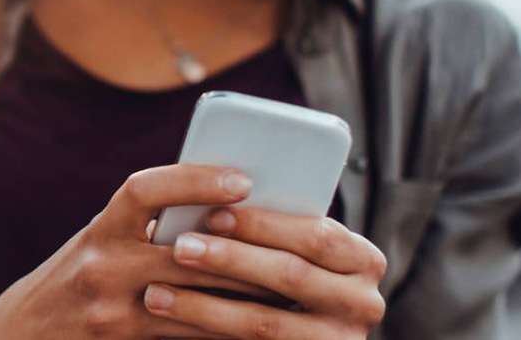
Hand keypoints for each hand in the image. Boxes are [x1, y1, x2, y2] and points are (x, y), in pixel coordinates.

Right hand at [0, 165, 272, 339]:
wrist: (23, 333)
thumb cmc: (75, 280)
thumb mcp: (100, 243)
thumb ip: (146, 227)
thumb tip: (220, 207)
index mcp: (100, 230)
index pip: (144, 191)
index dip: (193, 180)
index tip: (242, 179)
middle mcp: (102, 265)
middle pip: (187, 252)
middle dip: (244, 248)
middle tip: (295, 243)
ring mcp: (112, 310)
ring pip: (197, 299)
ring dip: (245, 293)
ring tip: (289, 285)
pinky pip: (187, 335)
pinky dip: (222, 326)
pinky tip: (254, 323)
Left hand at [142, 207, 388, 339]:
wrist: (297, 334)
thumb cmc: (286, 273)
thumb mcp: (295, 250)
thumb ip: (274, 231)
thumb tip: (214, 195)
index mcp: (363, 260)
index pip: (316, 236)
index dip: (264, 225)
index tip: (214, 213)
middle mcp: (363, 303)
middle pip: (290, 276)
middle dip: (230, 259)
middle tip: (180, 247)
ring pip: (264, 322)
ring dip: (204, 306)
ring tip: (156, 293)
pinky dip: (206, 333)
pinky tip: (172, 322)